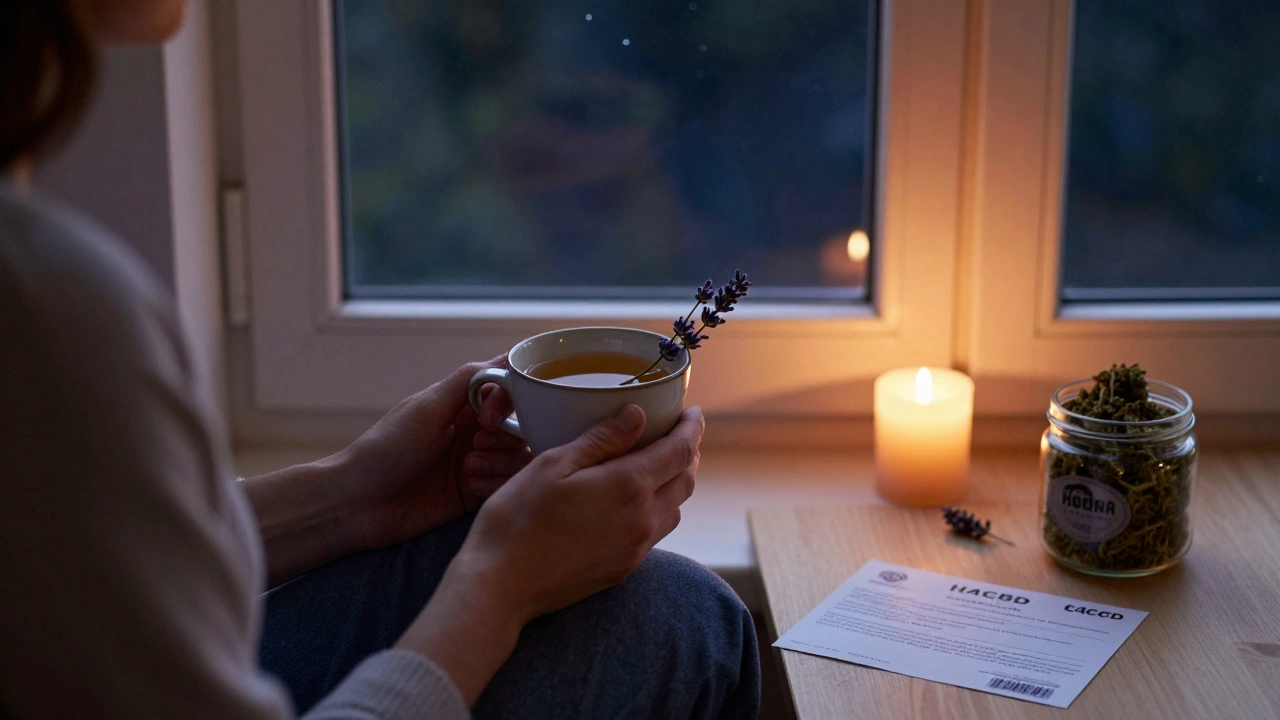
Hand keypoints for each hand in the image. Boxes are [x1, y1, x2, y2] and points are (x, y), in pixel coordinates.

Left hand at [334, 357, 534, 551]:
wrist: (361, 503)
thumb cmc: (387, 449)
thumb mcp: (427, 407)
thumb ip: (468, 380)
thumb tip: (507, 357)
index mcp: (462, 405)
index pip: (509, 391)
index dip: (508, 403)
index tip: (488, 419)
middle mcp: (473, 431)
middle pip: (522, 426)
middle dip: (506, 438)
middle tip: (475, 446)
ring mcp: (477, 462)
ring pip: (519, 456)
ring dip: (500, 463)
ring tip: (468, 470)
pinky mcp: (476, 493)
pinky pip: (509, 485)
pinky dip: (496, 484)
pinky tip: (469, 487)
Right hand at [456, 403, 703, 620]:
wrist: (500, 585)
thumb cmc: (517, 518)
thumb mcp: (554, 464)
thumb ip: (602, 439)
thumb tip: (638, 415)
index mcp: (628, 486)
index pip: (680, 451)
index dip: (691, 428)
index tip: (691, 412)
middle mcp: (642, 520)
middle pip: (685, 480)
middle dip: (686, 453)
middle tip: (675, 433)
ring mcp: (635, 549)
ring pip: (674, 509)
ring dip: (674, 483)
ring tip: (657, 464)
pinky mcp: (623, 569)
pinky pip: (655, 533)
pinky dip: (658, 509)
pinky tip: (634, 502)